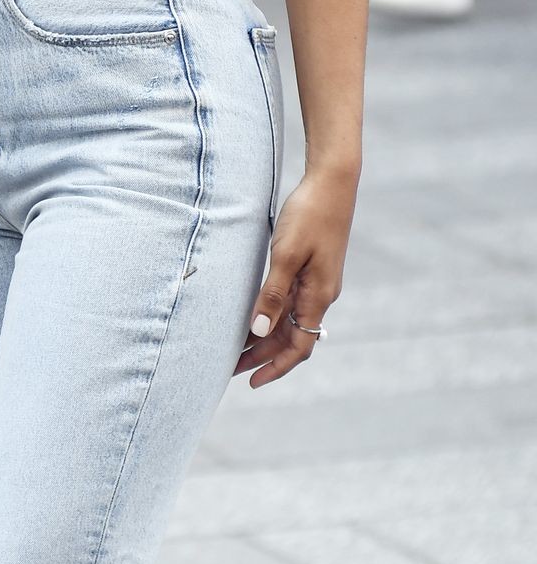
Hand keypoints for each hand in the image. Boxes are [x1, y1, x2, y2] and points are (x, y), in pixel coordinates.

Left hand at [235, 172, 353, 386]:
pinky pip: (291, 301)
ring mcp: (318, 281)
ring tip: (237, 345)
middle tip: (230, 366)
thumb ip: (273, 294)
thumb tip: (258, 331)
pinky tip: (255, 312)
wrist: (332, 182)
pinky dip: (272, 312)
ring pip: (290, 319)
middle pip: (292, 337)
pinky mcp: (313, 267)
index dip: (275, 367)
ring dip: (266, 335)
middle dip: (263, 355)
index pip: (298, 346)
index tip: (251, 381)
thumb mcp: (286, 255)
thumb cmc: (309, 215)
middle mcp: (321, 294)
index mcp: (318, 296)